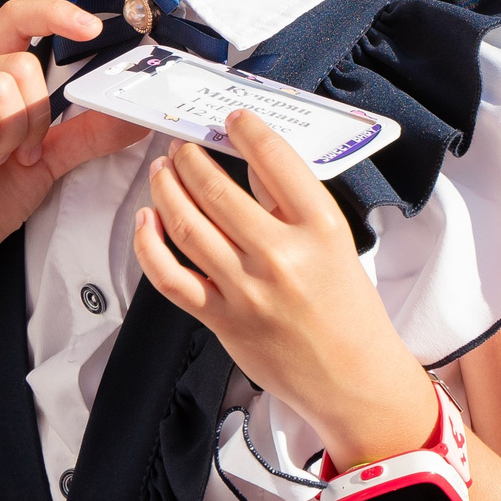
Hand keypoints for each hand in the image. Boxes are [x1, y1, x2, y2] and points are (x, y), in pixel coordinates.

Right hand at [0, 0, 145, 306]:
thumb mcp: (51, 159)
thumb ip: (89, 132)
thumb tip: (136, 114)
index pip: (17, 17)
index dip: (55, 12)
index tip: (92, 28)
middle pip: (20, 62)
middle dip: (39, 112)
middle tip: (27, 150)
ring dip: (15, 131)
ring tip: (2, 158)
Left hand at [134, 112, 434, 469]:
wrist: (354, 380)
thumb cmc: (349, 312)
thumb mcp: (338, 244)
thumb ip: (291, 203)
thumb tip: (252, 160)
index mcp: (320, 230)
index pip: (275, 159)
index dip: (246, 129)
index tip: (233, 120)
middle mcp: (281, 258)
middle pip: (216, 189)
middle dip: (189, 157)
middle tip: (182, 145)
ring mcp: (246, 291)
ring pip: (186, 226)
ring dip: (165, 189)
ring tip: (163, 171)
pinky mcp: (221, 320)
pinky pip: (169, 277)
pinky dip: (148, 245)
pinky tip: (146, 221)